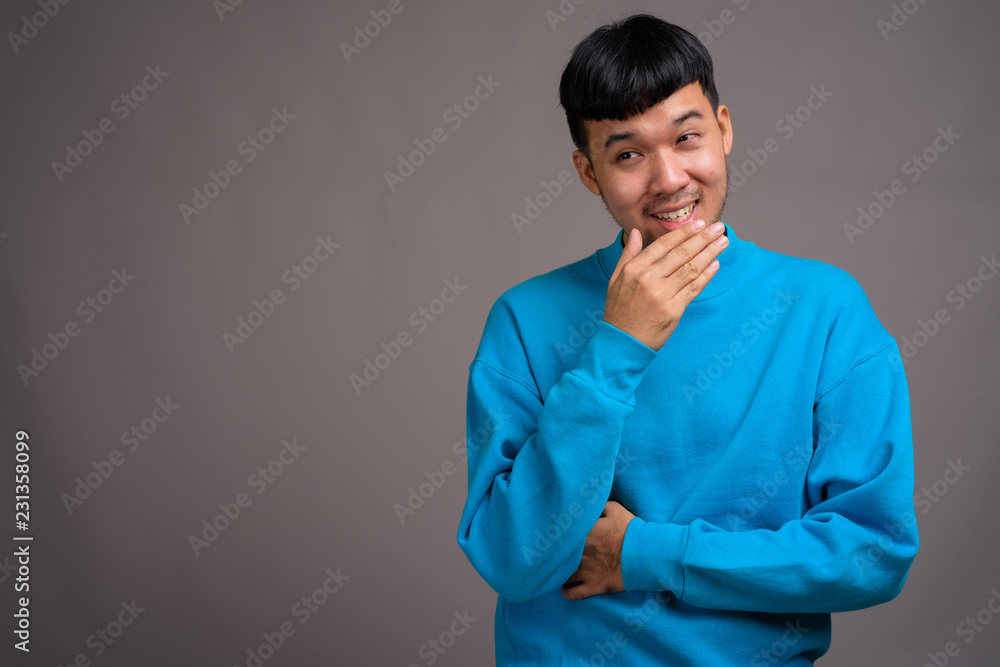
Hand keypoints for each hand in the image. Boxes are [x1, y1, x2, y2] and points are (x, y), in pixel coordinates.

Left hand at [562, 501, 635, 600]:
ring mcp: (587, 572)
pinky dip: (566, 591)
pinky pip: (573, 593)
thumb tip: (585, 504)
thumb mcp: (615, 510)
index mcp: (584, 533)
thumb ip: (597, 506)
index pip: (561, 534)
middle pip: (558, 556)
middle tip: (553, 552)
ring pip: (562, 575)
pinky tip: (565, 587)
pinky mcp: (595, 586)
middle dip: (555, 554)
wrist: (648, 555)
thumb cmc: (632, 530)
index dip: (557, 535)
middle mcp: (581, 554)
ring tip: (559, 570)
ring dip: (559, 573)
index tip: (556, 535)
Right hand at [604, 221, 727, 349]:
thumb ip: (628, 255)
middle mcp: (648, 280)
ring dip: (710, 253)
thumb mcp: (616, 279)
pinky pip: (694, 288)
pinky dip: (706, 275)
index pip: (664, 245)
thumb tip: (635, 233)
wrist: (622, 342)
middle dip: (703, 238)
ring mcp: (662, 295)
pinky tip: (715, 264)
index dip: (684, 233)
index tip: (699, 224)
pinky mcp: (673, 310)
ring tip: (723, 242)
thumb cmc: (619, 310)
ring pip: (691, 269)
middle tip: (718, 228)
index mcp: (634, 269)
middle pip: (681, 254)